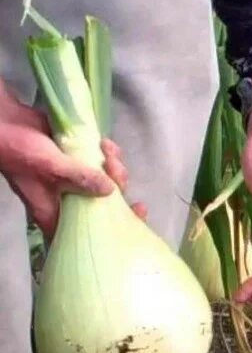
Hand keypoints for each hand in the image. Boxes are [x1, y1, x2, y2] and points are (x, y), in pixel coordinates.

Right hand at [0, 82, 145, 237]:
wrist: (2, 121)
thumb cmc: (18, 149)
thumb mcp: (49, 164)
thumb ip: (78, 176)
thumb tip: (109, 190)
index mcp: (59, 212)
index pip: (92, 232)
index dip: (119, 228)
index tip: (138, 213)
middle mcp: (70, 201)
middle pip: (108, 206)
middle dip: (119, 187)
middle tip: (115, 169)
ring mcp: (75, 182)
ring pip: (108, 183)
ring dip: (114, 167)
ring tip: (108, 150)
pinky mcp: (78, 162)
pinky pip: (102, 164)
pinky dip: (108, 154)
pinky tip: (105, 143)